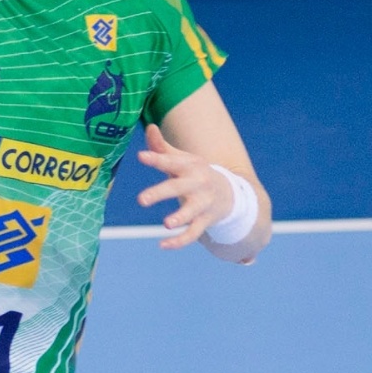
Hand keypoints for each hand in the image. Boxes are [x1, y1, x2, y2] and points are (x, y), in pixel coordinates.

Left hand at [135, 123, 235, 249]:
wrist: (230, 192)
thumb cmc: (195, 173)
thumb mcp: (182, 159)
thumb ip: (162, 147)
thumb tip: (149, 127)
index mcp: (189, 166)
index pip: (171, 161)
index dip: (157, 158)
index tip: (141, 156)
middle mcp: (197, 184)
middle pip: (178, 188)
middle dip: (161, 193)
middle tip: (141, 200)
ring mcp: (202, 203)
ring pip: (191, 213)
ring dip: (180, 218)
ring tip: (166, 224)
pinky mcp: (205, 221)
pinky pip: (193, 234)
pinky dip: (179, 242)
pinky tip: (162, 245)